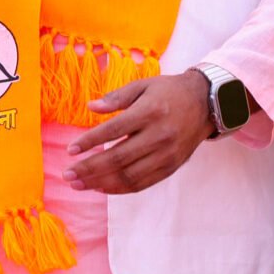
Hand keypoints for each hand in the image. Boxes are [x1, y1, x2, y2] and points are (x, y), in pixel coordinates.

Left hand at [66, 70, 217, 193]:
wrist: (206, 105)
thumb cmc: (168, 92)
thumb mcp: (143, 85)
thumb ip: (116, 97)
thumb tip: (90, 107)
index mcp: (149, 112)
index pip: (113, 130)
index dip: (90, 142)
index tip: (70, 150)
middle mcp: (159, 136)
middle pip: (118, 158)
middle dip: (89, 169)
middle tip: (68, 175)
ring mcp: (167, 155)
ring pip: (129, 176)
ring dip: (101, 183)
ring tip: (79, 184)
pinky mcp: (171, 167)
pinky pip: (142, 184)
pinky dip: (120, 189)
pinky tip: (101, 187)